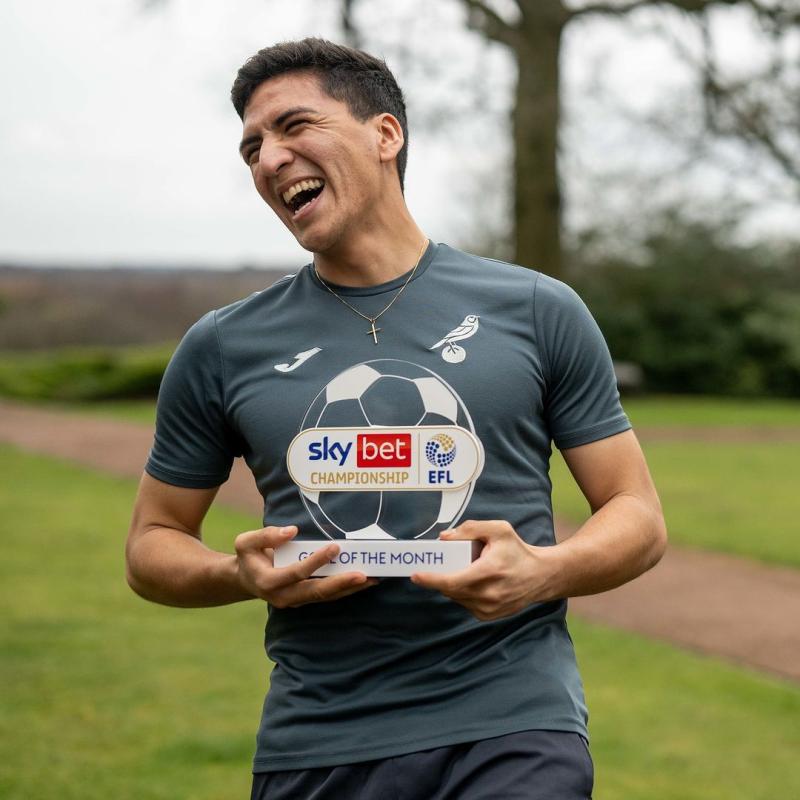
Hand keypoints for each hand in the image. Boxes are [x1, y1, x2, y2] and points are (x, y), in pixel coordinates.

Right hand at [234, 526, 376, 607]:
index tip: (334, 547)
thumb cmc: (249, 557)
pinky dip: (346, 590)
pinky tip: (365, 582)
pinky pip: (328, 596)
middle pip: (316, 591)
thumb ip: (266, 535)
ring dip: (349, 588)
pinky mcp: (306, 600)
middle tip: (363, 575)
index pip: (297, 572)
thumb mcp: (246, 542)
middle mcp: (284, 597)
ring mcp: (296, 601)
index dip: (316, 561)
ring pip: (326, 597)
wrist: (246, 579)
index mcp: (268, 582)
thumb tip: (291, 531)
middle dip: (340, 583)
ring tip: (372, 579)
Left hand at [410, 520, 557, 620]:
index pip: (452, 581)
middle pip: (450, 589)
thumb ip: (470, 529)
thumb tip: (444, 538)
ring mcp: (488, 609)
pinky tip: (472, 581)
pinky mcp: (488, 616)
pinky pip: (464, 603)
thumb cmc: (518, 551)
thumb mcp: (498, 530)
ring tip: (466, 568)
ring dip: (452, 584)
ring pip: (455, 597)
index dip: (431, 579)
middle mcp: (488, 595)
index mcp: (489, 572)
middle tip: (438, 562)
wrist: (540, 576)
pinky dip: (462, 592)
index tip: (415, 575)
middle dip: (440, 576)